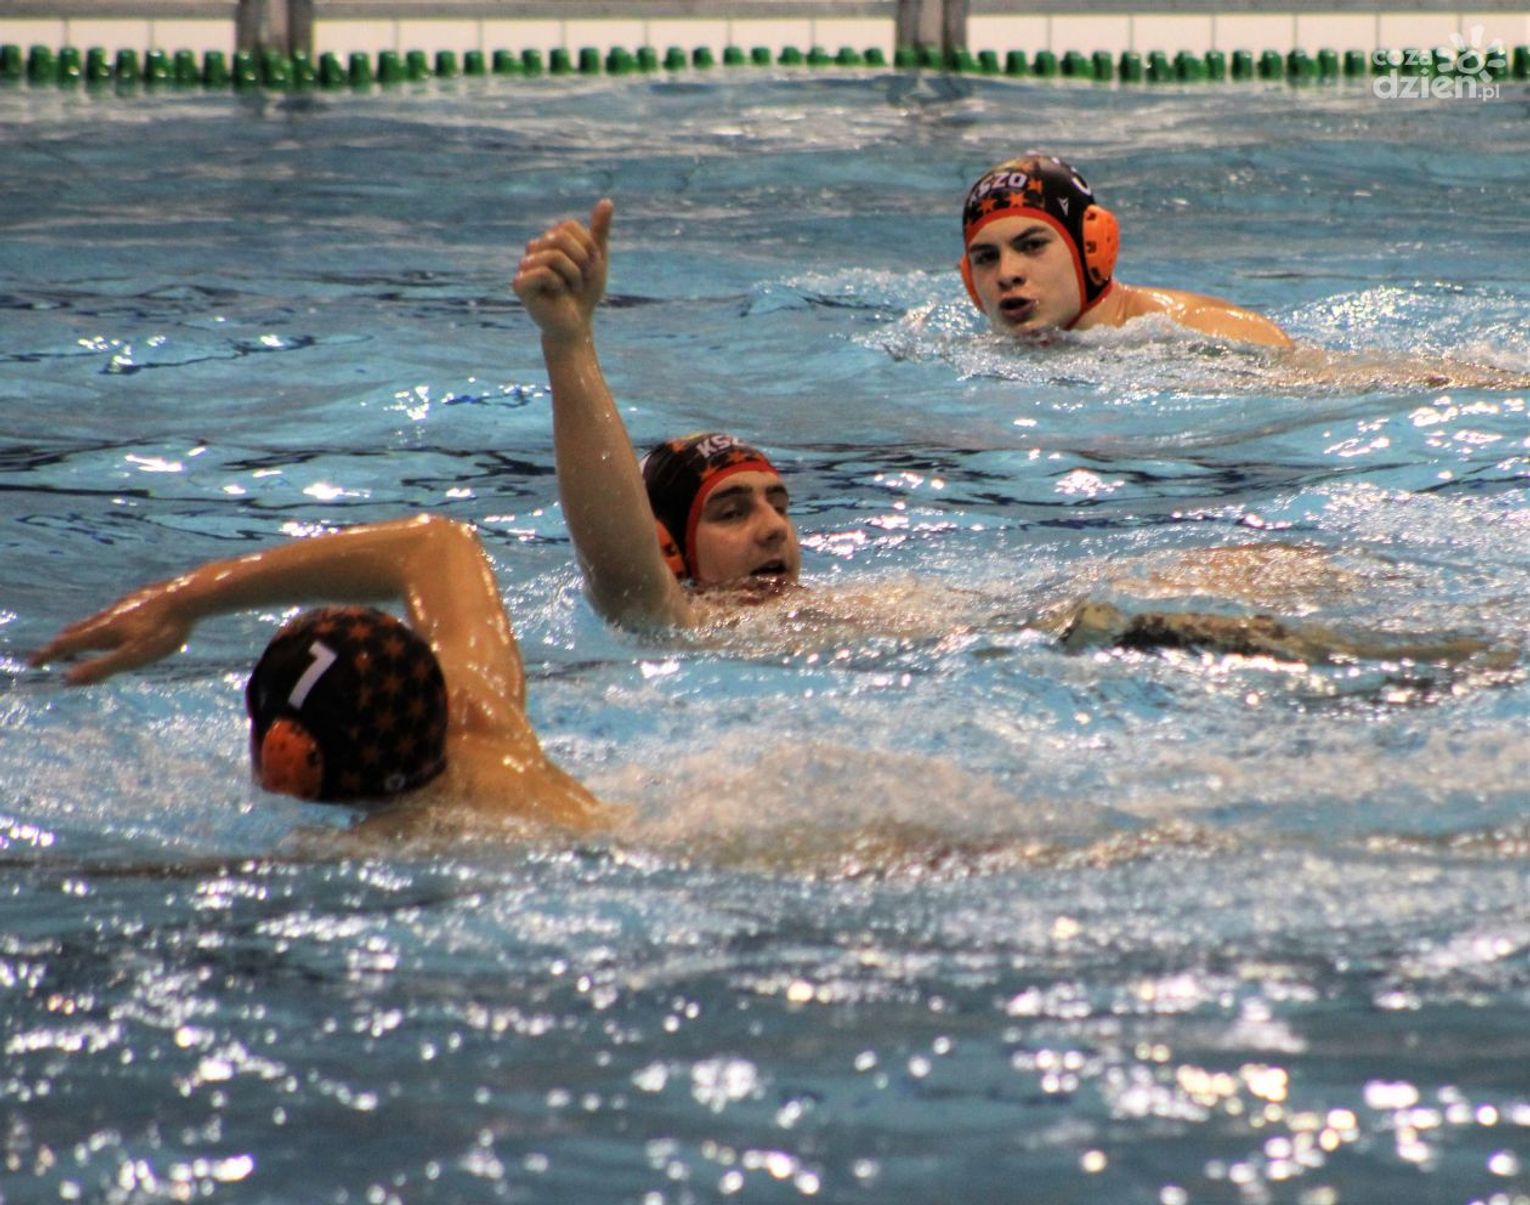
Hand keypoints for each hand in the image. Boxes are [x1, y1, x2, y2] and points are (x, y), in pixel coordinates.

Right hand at [29, 583, 193, 684]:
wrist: (190, 596)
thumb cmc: (163, 631)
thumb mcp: (133, 656)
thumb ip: (102, 668)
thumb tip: (67, 679)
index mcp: (103, 630)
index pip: (67, 644)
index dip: (49, 654)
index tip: (33, 663)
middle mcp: (109, 614)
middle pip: (78, 630)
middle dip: (62, 643)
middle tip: (50, 652)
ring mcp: (125, 605)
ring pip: (96, 619)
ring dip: (82, 631)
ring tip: (78, 637)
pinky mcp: (141, 599)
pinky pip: (115, 613)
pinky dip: (103, 622)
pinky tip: (117, 622)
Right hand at [512, 198, 613, 340]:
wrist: (576, 324)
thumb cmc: (585, 293)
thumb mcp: (597, 259)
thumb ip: (599, 231)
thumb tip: (607, 200)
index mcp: (549, 241)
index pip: (568, 225)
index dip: (587, 247)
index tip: (589, 267)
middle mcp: (533, 249)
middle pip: (559, 237)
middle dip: (581, 261)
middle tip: (581, 280)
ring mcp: (524, 266)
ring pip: (554, 254)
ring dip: (573, 274)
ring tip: (571, 288)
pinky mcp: (519, 284)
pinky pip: (544, 272)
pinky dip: (559, 285)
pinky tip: (557, 295)